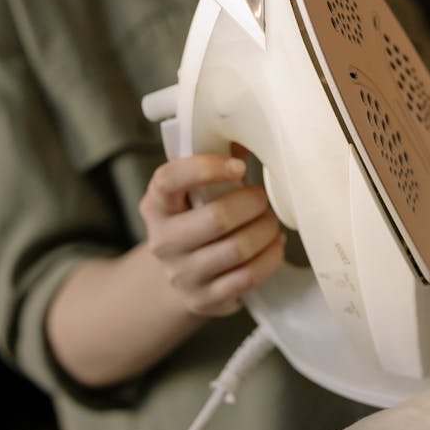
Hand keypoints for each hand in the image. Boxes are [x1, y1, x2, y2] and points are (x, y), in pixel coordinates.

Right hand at [139, 152, 285, 315]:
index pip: (171, 178)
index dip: (207, 167)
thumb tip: (255, 129)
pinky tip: (273, 246)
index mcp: (156, 204)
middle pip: (215, 219)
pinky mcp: (203, 300)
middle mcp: (162, 241)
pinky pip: (247, 278)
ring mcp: (181, 274)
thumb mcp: (195, 189)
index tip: (239, 165)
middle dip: (251, 204)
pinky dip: (269, 258)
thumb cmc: (196, 217)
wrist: (180, 273)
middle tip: (262, 198)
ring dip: (265, 231)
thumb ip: (218, 157)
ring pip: (236, 250)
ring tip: (271, 222)